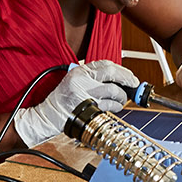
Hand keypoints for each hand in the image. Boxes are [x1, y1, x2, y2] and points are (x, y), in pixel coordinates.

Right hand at [12, 61, 138, 146]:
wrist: (47, 117)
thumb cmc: (61, 102)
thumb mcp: (73, 83)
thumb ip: (92, 79)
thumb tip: (116, 80)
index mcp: (79, 71)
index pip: (104, 64)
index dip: (121, 69)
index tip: (129, 75)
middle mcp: (82, 80)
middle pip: (112, 73)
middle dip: (127, 79)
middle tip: (134, 84)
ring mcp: (85, 94)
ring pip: (113, 90)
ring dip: (122, 96)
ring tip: (121, 100)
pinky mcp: (88, 107)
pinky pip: (109, 105)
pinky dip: (115, 106)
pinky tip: (115, 108)